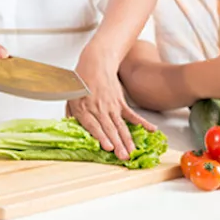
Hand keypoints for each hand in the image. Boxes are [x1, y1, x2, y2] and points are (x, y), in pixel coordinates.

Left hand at [66, 42, 154, 160]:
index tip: (108, 148)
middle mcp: (98, 108)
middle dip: (117, 144)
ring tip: (132, 152)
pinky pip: (132, 115)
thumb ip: (70, 115)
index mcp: (83, 108)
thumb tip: (71, 129)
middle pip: (109, 129)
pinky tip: (151, 130)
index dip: (101, 137)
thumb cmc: (81, 80)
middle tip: (123, 157)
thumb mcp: (69, 97)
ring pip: (120, 126)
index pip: (93, 125)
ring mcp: (110, 106)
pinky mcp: (120, 103)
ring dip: (127, 140)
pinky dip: (142, 123)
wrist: (96, 62)